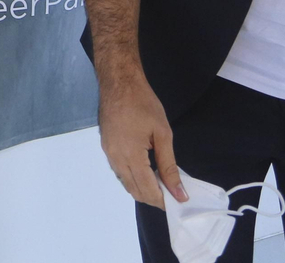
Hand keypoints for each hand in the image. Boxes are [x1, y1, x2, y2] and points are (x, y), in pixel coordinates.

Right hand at [98, 70, 186, 207]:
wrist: (119, 82)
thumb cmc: (143, 103)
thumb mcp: (162, 133)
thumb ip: (169, 165)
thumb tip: (178, 192)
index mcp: (130, 156)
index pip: (147, 190)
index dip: (163, 200)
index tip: (178, 201)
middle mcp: (116, 159)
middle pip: (134, 191)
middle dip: (153, 197)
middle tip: (172, 193)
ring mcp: (108, 154)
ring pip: (126, 183)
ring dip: (143, 188)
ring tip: (161, 182)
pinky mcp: (106, 147)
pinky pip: (120, 171)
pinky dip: (133, 177)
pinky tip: (146, 169)